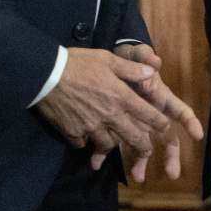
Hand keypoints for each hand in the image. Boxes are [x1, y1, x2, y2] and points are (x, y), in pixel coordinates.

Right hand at [36, 47, 168, 167]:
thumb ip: (131, 69)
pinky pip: (83, 144)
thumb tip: (151, 71)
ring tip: (112, 144)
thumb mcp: (108, 59)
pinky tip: (85, 139)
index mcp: (121, 97)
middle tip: (146, 151)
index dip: (160, 123)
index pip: (148, 114)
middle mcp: (110, 115)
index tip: (165, 128)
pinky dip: (86, 143)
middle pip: (132, 137)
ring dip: (111, 144)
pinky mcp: (73, 132)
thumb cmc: (79, 63)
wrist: (45, 74)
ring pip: (108, 144)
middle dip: (143, 146)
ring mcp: (91, 126)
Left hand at [109, 43, 204, 182]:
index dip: (189, 121)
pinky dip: (105, 154)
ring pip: (142, 146)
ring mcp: (134, 124)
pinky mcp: (116, 128)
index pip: (179, 110)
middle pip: (167, 137)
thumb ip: (142, 57)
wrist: (103, 65)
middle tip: (172, 173)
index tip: (197, 135)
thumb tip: (155, 60)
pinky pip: (114, 143)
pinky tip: (98, 163)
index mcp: (159, 98)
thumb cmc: (124, 60)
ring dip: (140, 161)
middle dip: (170, 156)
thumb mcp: (132, 55)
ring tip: (138, 177)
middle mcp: (151, 115)